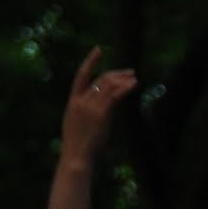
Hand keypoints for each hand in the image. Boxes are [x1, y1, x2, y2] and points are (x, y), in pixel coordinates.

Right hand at [61, 47, 137, 164]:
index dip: (90, 61)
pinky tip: (134, 84)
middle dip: (117, 74)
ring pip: (110, 85)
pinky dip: (126, 88)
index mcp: (72, 103)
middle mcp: (81, 102)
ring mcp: (91, 107)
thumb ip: (86, 112)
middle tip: (130, 73)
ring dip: (124, 80)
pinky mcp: (101, 114)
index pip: (81, 76)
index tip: (98, 50)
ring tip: (134, 79)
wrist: (76, 158)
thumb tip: (101, 107)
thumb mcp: (76, 125)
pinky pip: (115, 95)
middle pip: (101, 79)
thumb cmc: (77, 147)